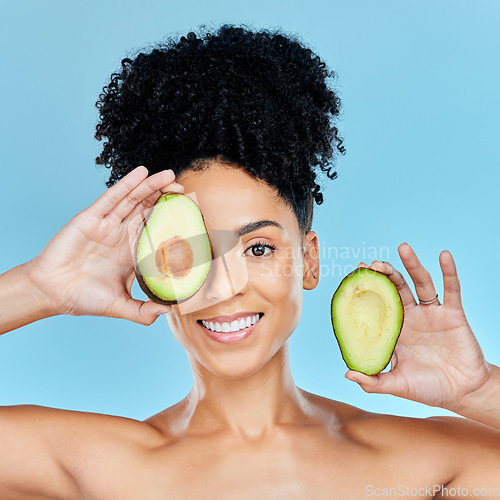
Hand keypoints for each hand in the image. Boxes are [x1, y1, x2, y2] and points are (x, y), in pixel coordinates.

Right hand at [25, 166, 180, 324]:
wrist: (51, 293)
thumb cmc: (84, 298)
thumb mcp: (121, 306)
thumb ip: (144, 312)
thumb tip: (171, 311)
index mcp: (131, 252)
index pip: (156, 230)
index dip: (171, 221)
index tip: (189, 214)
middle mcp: (121, 235)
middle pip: (147, 210)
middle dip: (165, 198)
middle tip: (183, 189)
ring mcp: (107, 225)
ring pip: (133, 199)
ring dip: (151, 186)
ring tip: (170, 175)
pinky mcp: (91, 218)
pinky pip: (111, 197)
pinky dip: (127, 184)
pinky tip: (142, 173)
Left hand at [345, 242, 491, 411]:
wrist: (462, 394)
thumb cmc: (428, 388)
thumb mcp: (397, 385)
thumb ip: (373, 382)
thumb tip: (347, 373)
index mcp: (395, 329)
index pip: (377, 303)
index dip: (367, 289)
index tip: (354, 274)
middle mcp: (411, 317)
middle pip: (396, 287)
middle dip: (384, 273)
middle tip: (372, 263)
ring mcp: (431, 314)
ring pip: (420, 283)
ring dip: (412, 264)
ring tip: (402, 247)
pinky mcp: (453, 314)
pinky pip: (452, 289)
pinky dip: (449, 272)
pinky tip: (444, 256)